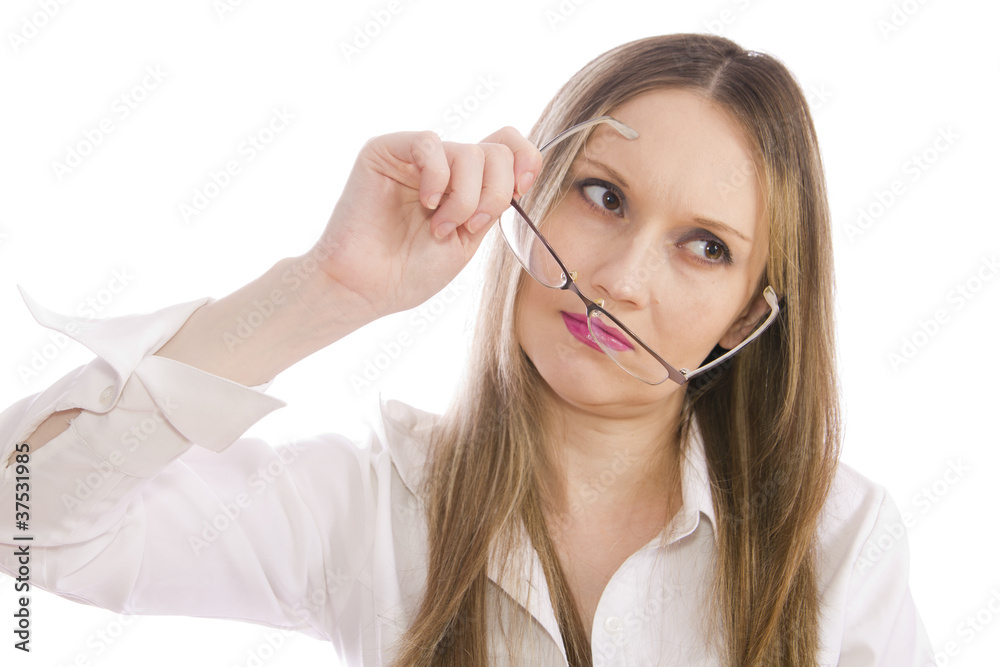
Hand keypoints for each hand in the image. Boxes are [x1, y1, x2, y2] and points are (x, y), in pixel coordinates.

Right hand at [301, 127, 541, 323]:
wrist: (367, 289)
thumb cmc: (411, 272)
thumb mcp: (469, 239)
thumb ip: (492, 202)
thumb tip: (520, 171)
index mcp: (464, 183)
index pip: (508, 144)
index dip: (526, 160)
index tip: (521, 190)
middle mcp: (442, 164)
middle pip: (497, 151)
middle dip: (493, 196)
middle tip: (466, 228)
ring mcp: (414, 156)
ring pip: (470, 152)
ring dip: (464, 199)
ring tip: (438, 228)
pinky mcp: (385, 150)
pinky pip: (430, 144)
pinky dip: (437, 179)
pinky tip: (425, 204)